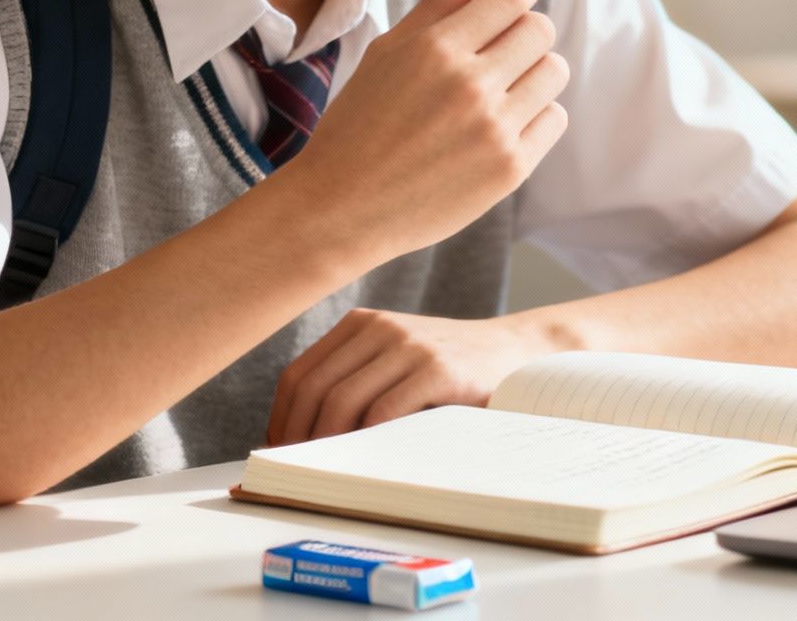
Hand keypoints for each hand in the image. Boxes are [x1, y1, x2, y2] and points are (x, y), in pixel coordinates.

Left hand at [265, 309, 562, 444]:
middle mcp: (381, 328)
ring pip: (344, 399)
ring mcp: (411, 346)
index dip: (281, 418)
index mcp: (362, 324)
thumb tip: (298, 437)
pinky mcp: (439, 369)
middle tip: (298, 471)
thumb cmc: (450, 370)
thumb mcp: (396, 360)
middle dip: (298, 435)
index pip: (300, 374)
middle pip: (315, 388)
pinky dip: (366, 439)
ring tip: (327, 471)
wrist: (518, 352)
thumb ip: (356, 381)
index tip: (279, 454)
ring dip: (327, 442)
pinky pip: (385, 409)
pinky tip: (365, 460)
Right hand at [275, 0, 569, 263]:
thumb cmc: (358, 126)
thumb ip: (437, 9)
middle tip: (501, 49)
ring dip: (533, 73)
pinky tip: (499, 126)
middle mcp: (471, 85)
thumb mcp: (384, 54)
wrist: (343, 208)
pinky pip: (553, 119)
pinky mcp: (510, 169)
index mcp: (436, 49)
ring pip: (554, 72)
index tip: (507, 1)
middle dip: (524, 31)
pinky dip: (534, 116)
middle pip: (541, 30)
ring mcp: (495, 130)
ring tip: (500, 90)